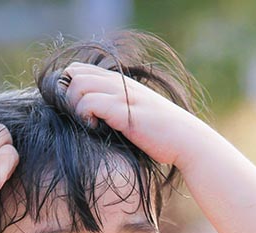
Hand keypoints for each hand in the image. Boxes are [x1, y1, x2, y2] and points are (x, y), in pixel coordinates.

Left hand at [61, 62, 201, 168]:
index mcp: (121, 82)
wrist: (187, 141)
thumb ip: (117, 108)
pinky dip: (85, 116)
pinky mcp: (124, 110)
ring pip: (78, 85)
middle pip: (74, 73)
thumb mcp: (136, 114)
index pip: (81, 69)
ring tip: (88, 123)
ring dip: (75, 106)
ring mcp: (122, 95)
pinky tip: (96, 128)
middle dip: (68, 96)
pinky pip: (90, 103)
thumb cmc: (162, 134)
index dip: (70, 87)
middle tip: (80, 117)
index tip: (77, 110)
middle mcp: (120, 83)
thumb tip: (94, 117)